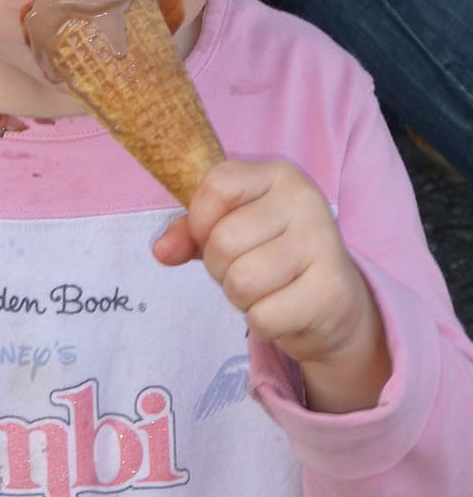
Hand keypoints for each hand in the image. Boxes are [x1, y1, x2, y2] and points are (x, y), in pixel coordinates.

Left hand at [152, 159, 391, 412]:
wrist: (334, 300)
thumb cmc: (270, 253)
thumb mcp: (228, 228)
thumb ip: (189, 231)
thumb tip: (162, 250)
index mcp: (278, 174)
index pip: (218, 185)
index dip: (199, 219)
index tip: (210, 233)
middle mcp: (305, 201)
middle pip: (223, 241)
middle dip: (219, 267)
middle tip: (245, 267)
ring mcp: (323, 245)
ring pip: (241, 281)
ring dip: (239, 297)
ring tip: (264, 288)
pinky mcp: (332, 292)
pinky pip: (263, 317)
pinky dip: (262, 321)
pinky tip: (284, 308)